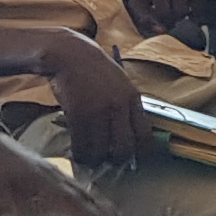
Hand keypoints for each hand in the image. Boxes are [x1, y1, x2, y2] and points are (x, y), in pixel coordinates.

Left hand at [0, 125, 131, 215]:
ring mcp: (59, 176)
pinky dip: (98, 204)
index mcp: (44, 181)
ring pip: (91, 195)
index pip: (75, 203)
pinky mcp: (56, 178)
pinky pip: (83, 192)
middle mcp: (57, 178)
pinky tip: (108, 212)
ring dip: (110, 212)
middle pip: (90, 200)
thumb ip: (1, 208)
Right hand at [34, 35, 153, 163]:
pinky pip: (82, 144)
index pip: (145, 134)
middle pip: (124, 148)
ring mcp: (100, 110)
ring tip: (90, 158)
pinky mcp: (80, 114)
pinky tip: (78, 151)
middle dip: (117, 160)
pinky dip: (80, 152)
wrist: (69, 55)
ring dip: (95, 159)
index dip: (142, 153)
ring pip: (101, 150)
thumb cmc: (94, 71)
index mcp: (134, 98)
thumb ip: (127, 107)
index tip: (136, 161)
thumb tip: (130, 137)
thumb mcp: (120, 84)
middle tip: (108, 159)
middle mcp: (120, 106)